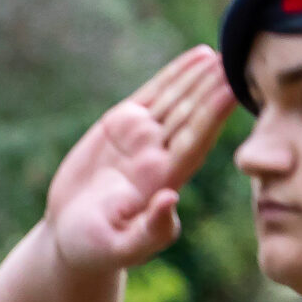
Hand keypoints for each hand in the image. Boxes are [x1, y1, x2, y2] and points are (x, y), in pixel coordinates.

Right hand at [45, 46, 232, 275]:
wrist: (68, 236)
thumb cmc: (95, 249)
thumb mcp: (121, 247)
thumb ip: (151, 230)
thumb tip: (171, 199)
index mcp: (164, 180)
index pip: (193, 142)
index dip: (211, 116)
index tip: (229, 90)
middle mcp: (159, 154)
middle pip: (190, 114)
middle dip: (211, 87)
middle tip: (233, 58)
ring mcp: (141, 138)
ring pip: (177, 100)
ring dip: (199, 76)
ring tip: (222, 51)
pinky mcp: (120, 127)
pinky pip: (152, 95)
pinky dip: (173, 75)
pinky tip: (197, 57)